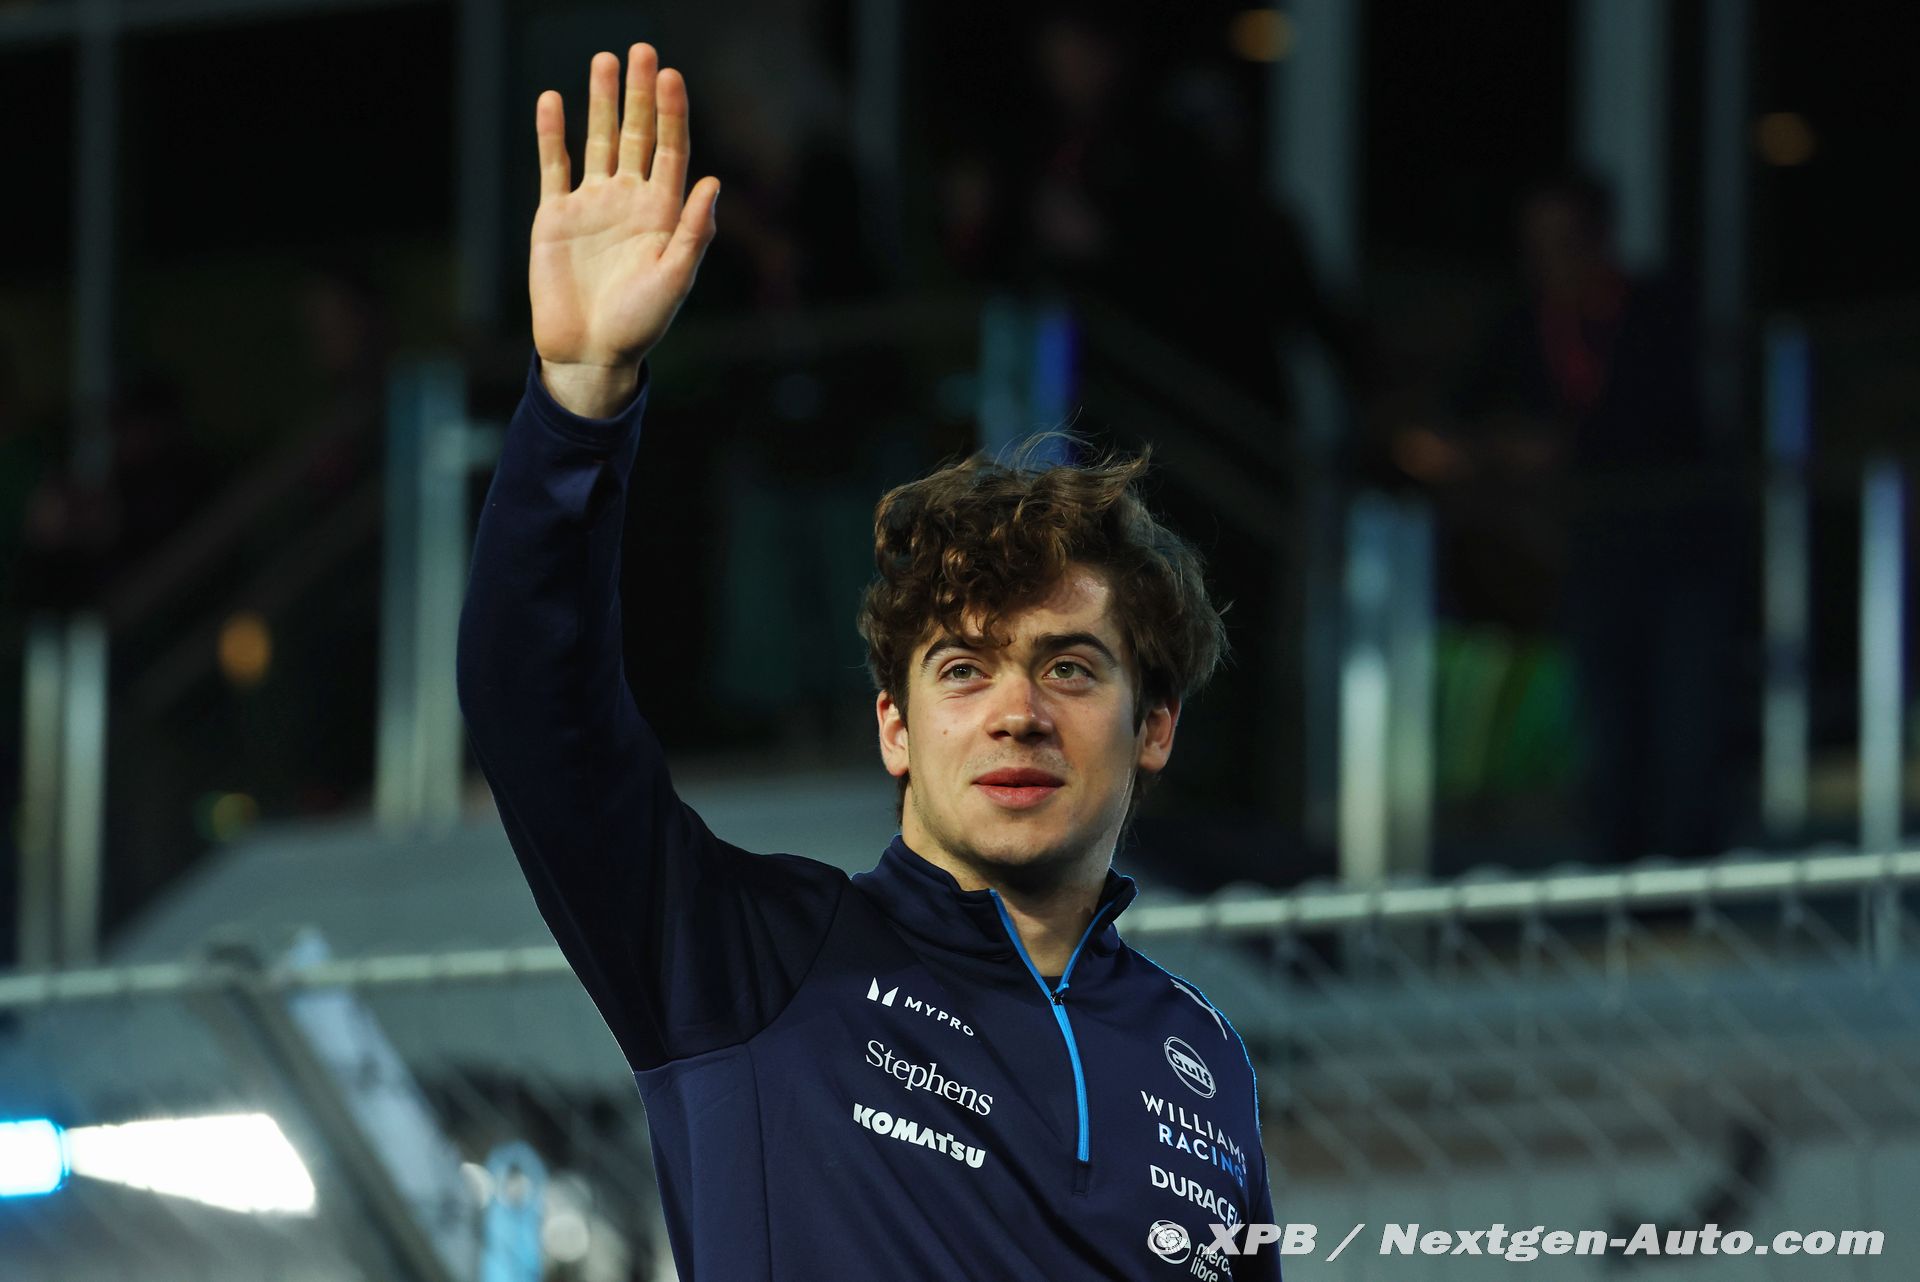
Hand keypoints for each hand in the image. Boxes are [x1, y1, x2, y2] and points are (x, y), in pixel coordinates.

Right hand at [529, 45, 720, 386]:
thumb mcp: (675, 279)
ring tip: (604, 60)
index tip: (671, 76)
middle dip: (639, 94)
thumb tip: (713, 182)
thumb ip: (694, 231)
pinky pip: (554, 166)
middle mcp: (629, 200)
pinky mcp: (555, 216)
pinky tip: (553, 100)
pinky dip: (552, 134)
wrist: (589, 352)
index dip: (672, 113)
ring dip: (600, 102)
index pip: (671, 150)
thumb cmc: (640, 323)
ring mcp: (592, 205)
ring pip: (597, 141)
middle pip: (636, 135)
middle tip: (641, 50)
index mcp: (663, 213)